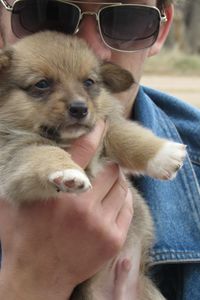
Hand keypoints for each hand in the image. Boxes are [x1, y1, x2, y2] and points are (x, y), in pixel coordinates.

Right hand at [0, 120, 132, 299]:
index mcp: (59, 192)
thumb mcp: (14, 204)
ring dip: (117, 182)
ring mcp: (101, 224)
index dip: (95, 133)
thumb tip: (12, 154)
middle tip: (104, 167)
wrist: (37, 277)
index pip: (83, 151)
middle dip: (108, 165)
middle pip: (110, 170)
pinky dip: (123, 199)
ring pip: (121, 188)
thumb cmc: (23, 239)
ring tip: (109, 183)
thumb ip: (21, 178)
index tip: (102, 124)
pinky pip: (127, 208)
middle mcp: (83, 206)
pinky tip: (115, 198)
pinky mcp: (113, 239)